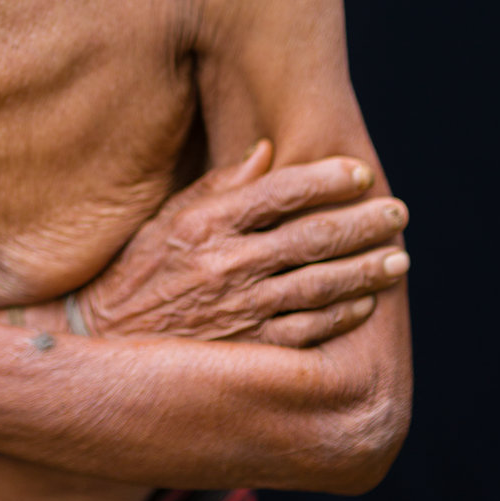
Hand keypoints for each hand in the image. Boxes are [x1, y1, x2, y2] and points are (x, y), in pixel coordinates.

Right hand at [73, 141, 407, 347]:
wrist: (101, 343)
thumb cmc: (133, 274)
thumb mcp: (163, 221)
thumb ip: (216, 187)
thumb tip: (267, 151)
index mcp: (202, 225)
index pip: (278, 192)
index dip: (325, 179)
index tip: (360, 172)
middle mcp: (225, 264)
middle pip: (311, 237)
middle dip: (363, 222)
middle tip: (397, 211)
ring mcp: (240, 309)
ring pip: (322, 284)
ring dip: (366, 269)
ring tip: (398, 257)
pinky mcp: (249, 349)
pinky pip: (310, 330)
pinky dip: (344, 315)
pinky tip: (367, 303)